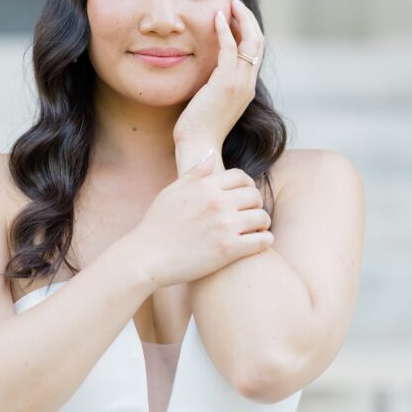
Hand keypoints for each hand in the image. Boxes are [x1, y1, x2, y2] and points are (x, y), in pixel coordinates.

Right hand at [129, 147, 273, 288]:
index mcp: (205, 187)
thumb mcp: (171, 192)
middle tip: (250, 215)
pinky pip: (263, 240)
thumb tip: (210, 154)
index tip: (245, 197)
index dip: (247, 186)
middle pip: (255, 196)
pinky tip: (257, 244)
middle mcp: (217, 203)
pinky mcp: (229, 249)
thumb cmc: (156, 225)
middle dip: (256, 205)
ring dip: (262, 224)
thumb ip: (194, 173)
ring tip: (255, 230)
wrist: (146, 257)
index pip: (241, 177)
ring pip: (262, 217)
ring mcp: (225, 226)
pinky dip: (265, 241)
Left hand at [172, 0, 263, 157]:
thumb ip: (214, 85)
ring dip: (241, 18)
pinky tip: (216, 18)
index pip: (256, 52)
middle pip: (259, 42)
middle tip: (235, 3)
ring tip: (229, 4)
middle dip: (249, 19)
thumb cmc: (198, 128)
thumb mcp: (211, 102)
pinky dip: (225, 30)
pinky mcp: (226, 82)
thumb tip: (205, 72)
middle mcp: (248, 84)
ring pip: (251, 41)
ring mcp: (240, 83)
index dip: (249, 31)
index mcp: (246, 88)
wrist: (198, 145)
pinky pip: (230, 48)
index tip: (236, 17)